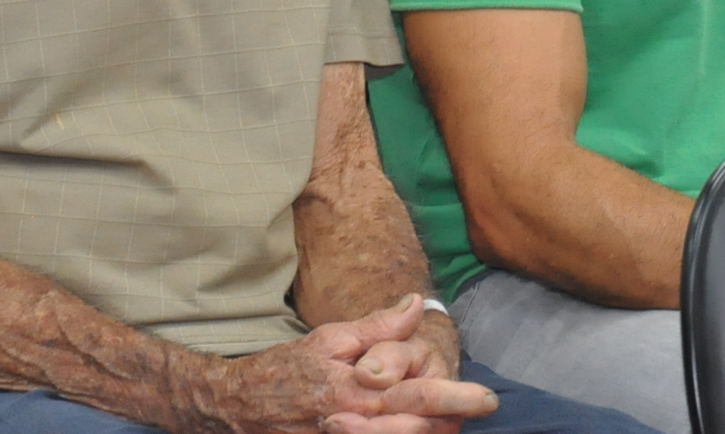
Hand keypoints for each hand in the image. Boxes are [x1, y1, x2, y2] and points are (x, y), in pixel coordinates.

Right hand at [199, 295, 494, 433]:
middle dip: (450, 424)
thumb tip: (417, 304)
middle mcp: (351, 426)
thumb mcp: (330, 338)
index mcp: (355, 391)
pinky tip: (421, 429)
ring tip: (453, 423)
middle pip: (415, 431)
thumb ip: (377, 327)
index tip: (487, 398)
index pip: (415, 394)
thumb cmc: (287, 369)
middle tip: (477, 411)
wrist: (238, 407)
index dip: (454, 398)